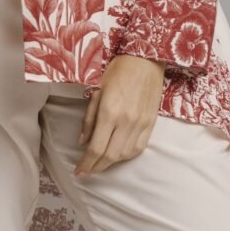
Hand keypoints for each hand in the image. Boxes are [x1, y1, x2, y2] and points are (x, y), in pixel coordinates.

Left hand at [73, 54, 165, 176]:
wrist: (145, 59)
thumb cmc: (118, 69)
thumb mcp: (97, 89)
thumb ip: (89, 118)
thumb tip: (82, 142)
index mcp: (109, 111)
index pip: (96, 147)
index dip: (86, 163)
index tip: (78, 171)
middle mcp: (126, 121)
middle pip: (110, 156)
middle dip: (96, 167)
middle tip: (86, 171)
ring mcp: (141, 124)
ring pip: (124, 155)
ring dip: (110, 163)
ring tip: (100, 164)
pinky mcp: (151, 124)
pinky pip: (138, 148)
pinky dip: (126, 156)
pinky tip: (117, 155)